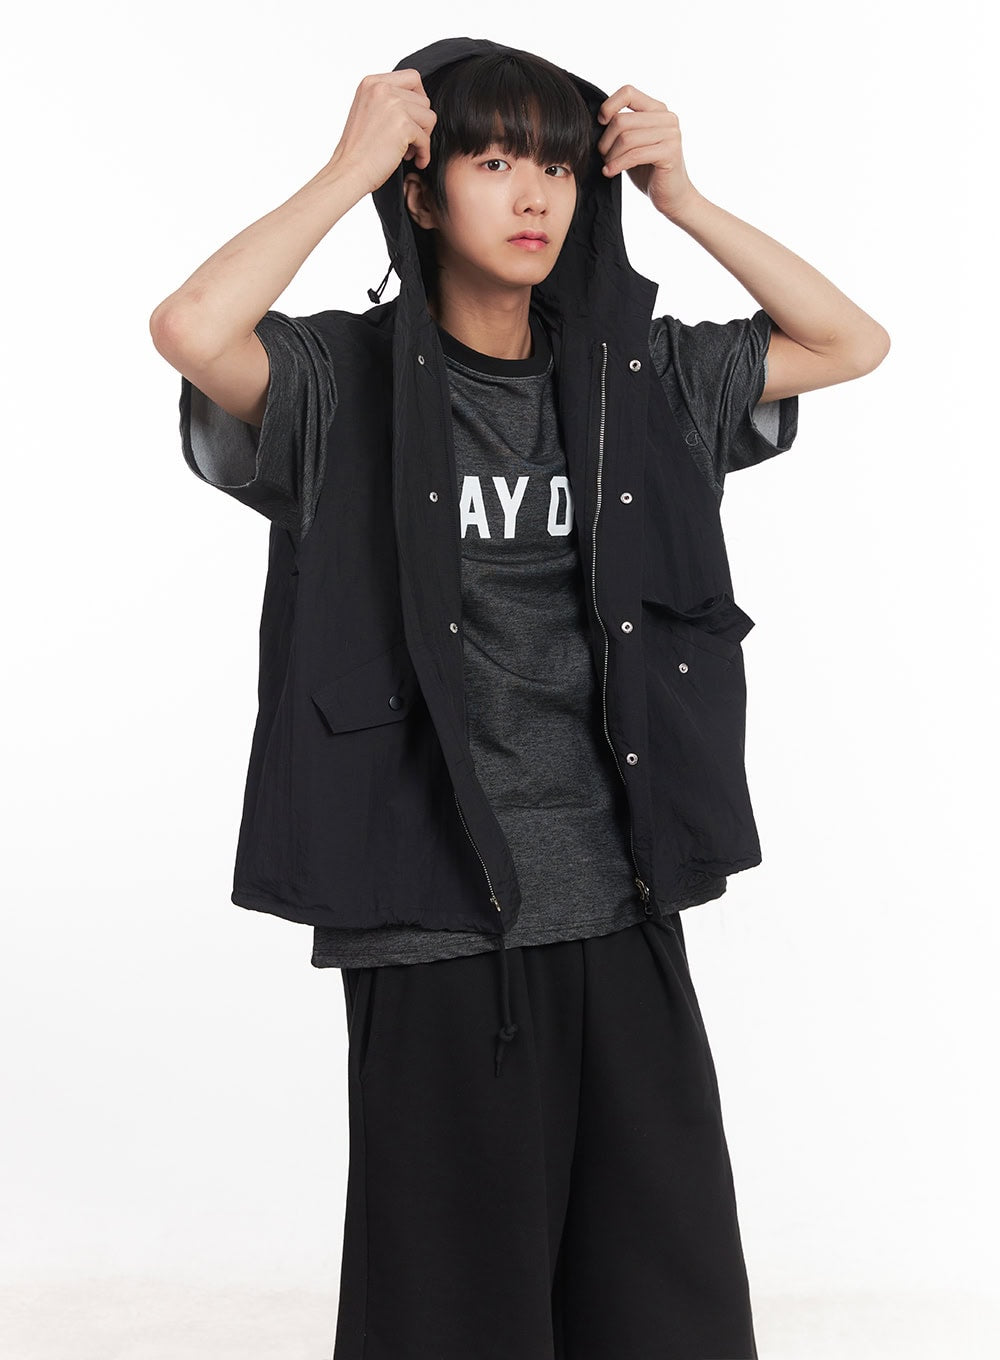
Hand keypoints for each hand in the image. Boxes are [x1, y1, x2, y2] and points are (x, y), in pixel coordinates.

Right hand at [328, 69, 437, 197]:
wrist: (348, 171)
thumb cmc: (357, 150)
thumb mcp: (367, 111)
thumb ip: (387, 101)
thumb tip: (416, 102)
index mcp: (372, 83)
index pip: (412, 78)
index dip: (419, 98)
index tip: (415, 117)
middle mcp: (382, 89)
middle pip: (423, 100)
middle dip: (421, 123)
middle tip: (410, 141)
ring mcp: (393, 105)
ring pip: (429, 117)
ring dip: (423, 137)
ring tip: (409, 151)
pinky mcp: (403, 125)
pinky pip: (426, 138)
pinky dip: (424, 153)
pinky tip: (416, 161)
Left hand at [596, 85, 697, 219]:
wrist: (671, 196)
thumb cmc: (648, 170)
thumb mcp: (633, 143)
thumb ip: (623, 127)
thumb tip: (597, 119)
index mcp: (657, 109)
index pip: (628, 92)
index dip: (608, 106)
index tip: (600, 123)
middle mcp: (667, 117)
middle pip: (622, 120)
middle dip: (606, 141)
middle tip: (603, 156)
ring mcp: (670, 134)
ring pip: (626, 138)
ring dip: (610, 155)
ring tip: (608, 165)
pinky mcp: (669, 152)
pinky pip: (634, 154)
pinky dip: (617, 164)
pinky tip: (610, 172)